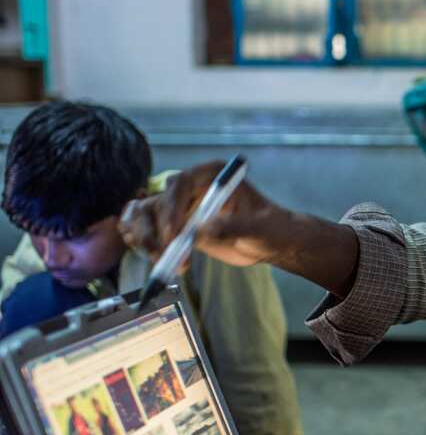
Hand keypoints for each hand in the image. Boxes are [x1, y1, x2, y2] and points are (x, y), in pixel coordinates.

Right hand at [119, 160, 285, 267]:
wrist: (271, 243)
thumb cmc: (271, 229)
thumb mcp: (258, 228)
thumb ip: (233, 226)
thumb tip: (201, 230)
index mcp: (212, 175)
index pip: (181, 184)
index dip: (172, 207)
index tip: (175, 233)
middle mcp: (193, 187)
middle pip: (159, 200)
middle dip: (156, 228)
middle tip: (164, 252)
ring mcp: (183, 207)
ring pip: (147, 215)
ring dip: (146, 237)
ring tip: (161, 259)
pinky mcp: (178, 226)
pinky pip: (151, 230)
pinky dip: (146, 243)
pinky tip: (157, 258)